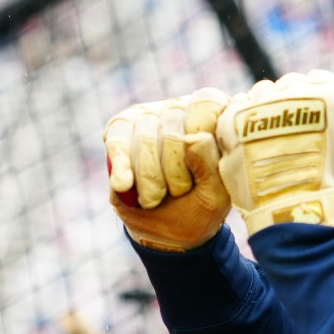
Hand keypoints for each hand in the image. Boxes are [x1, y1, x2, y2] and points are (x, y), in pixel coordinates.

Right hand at [104, 89, 232, 250]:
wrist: (166, 229)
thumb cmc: (199, 204)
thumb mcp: (215, 193)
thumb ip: (211, 164)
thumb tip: (193, 138)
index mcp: (215, 116)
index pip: (207, 103)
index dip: (201, 135)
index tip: (202, 168)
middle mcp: (182, 108)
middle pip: (173, 131)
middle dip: (174, 173)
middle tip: (178, 192)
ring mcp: (150, 114)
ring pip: (144, 138)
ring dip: (150, 180)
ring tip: (156, 197)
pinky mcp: (121, 127)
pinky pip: (118, 142)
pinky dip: (122, 167)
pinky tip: (124, 184)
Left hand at [217, 71, 333, 231]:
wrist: (298, 202)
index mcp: (326, 92)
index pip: (318, 80)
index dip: (316, 95)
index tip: (312, 110)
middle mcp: (293, 91)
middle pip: (289, 85)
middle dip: (290, 102)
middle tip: (291, 130)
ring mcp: (262, 103)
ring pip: (261, 95)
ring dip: (265, 110)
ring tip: (268, 140)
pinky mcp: (235, 118)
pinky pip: (237, 108)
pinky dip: (242, 122)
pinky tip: (248, 142)